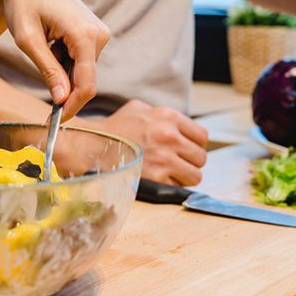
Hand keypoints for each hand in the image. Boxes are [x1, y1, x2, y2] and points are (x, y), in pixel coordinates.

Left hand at [0, 0, 109, 120]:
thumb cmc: (22, 4)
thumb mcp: (28, 40)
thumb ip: (48, 70)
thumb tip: (61, 99)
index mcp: (84, 35)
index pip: (86, 84)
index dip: (72, 107)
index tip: (54, 121)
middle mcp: (99, 35)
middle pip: (86, 80)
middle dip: (64, 89)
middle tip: (38, 81)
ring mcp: (100, 34)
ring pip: (84, 72)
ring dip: (63, 72)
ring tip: (44, 48)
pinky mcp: (96, 34)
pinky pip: (84, 61)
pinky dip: (66, 62)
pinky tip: (52, 43)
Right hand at [92, 100, 208, 186]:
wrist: (93, 145)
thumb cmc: (114, 128)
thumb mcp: (138, 108)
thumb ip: (161, 114)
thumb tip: (178, 126)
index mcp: (168, 117)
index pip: (202, 136)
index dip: (195, 145)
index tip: (186, 150)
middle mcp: (169, 136)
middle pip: (201, 157)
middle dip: (191, 162)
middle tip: (178, 163)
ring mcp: (164, 158)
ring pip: (195, 175)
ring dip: (185, 177)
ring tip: (172, 174)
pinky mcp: (156, 177)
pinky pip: (178, 186)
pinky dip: (171, 185)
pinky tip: (159, 179)